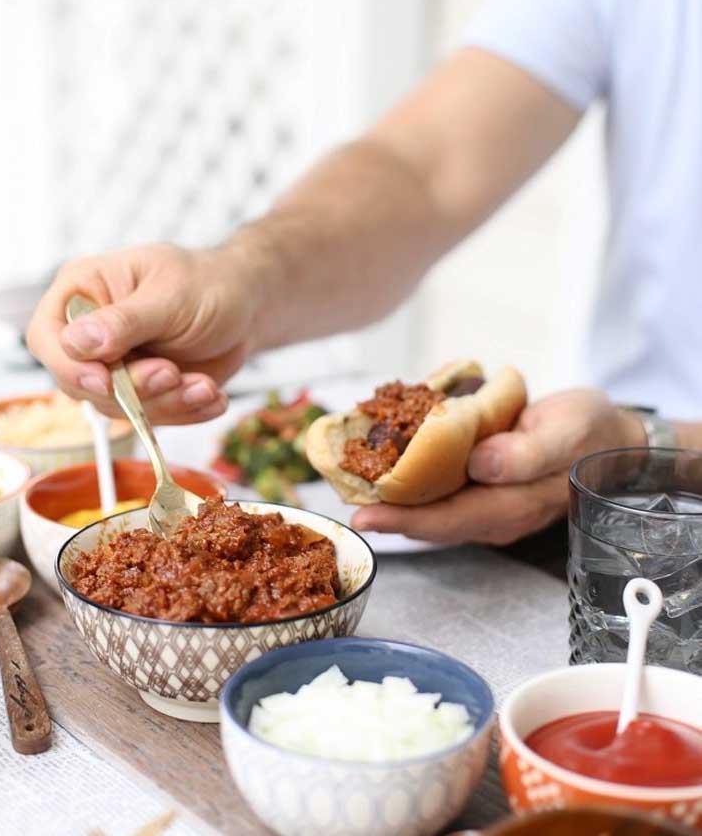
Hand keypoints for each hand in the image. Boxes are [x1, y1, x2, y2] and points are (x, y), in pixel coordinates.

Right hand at [26, 242, 261, 423]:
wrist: (245, 305)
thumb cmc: (207, 282)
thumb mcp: (170, 294)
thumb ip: (124, 321)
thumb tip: (77, 341)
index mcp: (84, 290)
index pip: (48, 337)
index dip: (70, 366)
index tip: (105, 380)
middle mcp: (91, 332)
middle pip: (83, 381)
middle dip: (133, 388)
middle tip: (172, 372)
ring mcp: (115, 365)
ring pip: (119, 407)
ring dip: (167, 402)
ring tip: (204, 386)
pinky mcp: (141, 391)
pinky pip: (151, 417)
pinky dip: (185, 411)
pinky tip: (211, 395)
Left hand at [351, 389, 646, 545]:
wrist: (609, 433)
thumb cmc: (590, 431)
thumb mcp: (567, 433)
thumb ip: (527, 454)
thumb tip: (481, 464)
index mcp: (514, 507)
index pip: (449, 520)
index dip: (405, 519)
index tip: (365, 513)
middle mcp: (495, 512)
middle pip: (432, 518)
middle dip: (387, 510)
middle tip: (342, 495)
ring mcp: (489, 499)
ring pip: (434, 504)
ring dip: (395, 495)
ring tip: (353, 478)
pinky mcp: (486, 482)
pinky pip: (444, 485)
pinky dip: (415, 474)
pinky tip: (391, 457)